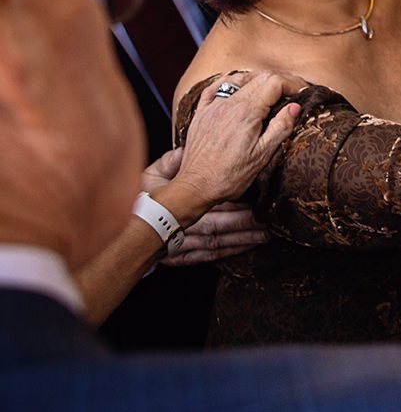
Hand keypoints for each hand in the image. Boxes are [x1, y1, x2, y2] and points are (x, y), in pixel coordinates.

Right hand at [137, 149, 268, 264]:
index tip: (254, 201)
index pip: (209, 203)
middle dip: (243, 224)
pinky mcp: (178, 259)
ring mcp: (178, 246)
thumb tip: (184, 152)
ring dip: (241, 240)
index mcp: (176, 205)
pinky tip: (245, 249)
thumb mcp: (150, 176)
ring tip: (264, 236)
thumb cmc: (138, 199)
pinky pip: (206, 257)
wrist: (121, 228)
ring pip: (214, 243)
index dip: (232, 204)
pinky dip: (227, 253)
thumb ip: (170, 163)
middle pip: (216, 226)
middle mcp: (179, 228)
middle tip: (267, 222)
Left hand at [162, 70, 304, 219]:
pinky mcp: (202, 114)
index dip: (293, 84)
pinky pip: (215, 88)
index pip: (275, 82)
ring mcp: (213, 107)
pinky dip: (230, 82)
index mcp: (247, 112)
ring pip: (239, 79)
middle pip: (260, 77)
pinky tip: (238, 88)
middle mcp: (228, 104)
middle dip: (281, 81)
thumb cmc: (229, 176)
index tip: (303, 92)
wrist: (196, 186)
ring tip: (270, 91)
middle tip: (293, 92)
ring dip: (259, 79)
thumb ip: (280, 127)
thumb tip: (295, 106)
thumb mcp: (262, 155)